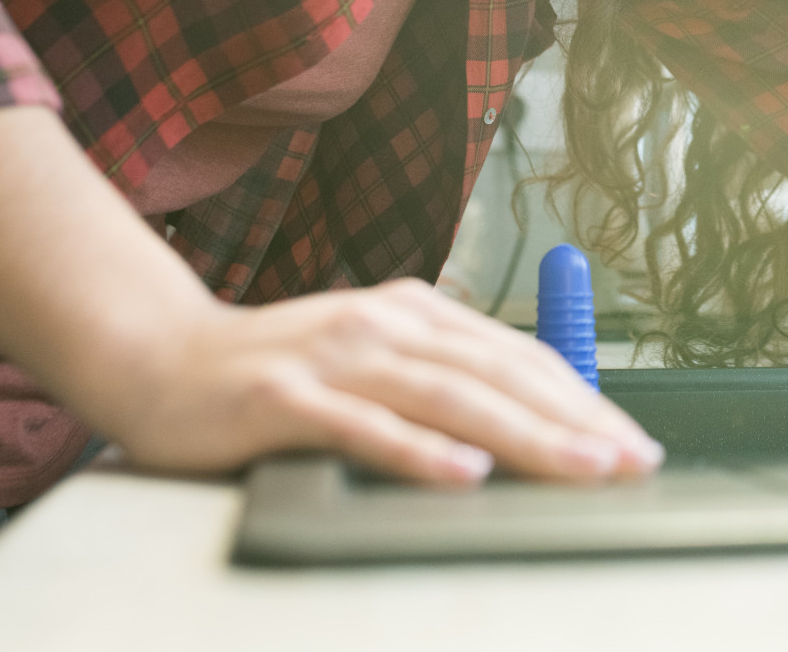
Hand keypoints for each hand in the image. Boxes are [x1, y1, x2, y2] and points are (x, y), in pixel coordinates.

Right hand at [97, 277, 661, 485]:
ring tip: (581, 468)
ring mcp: (335, 358)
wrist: (155, 356)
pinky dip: (420, 452)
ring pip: (449, 398)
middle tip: (631, 463)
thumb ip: (437, 379)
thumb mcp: (368, 359)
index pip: (519, 357)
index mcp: (414, 312)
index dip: (584, 399)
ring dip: (525, 435)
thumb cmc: (272, 373)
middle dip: (576, 421)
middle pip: (499, 374)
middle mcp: (384, 324)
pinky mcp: (285, 398)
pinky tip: (466, 475)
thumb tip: (525, 422)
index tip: (632, 442)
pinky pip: (365, 428)